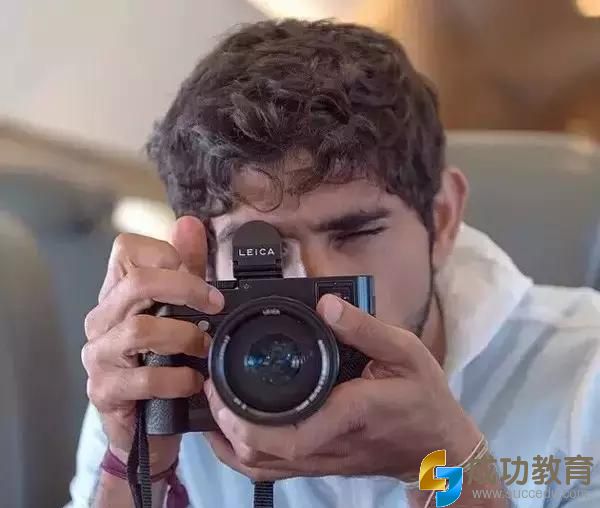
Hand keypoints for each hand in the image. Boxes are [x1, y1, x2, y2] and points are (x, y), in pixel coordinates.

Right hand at [82, 216, 223, 472]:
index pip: (126, 248)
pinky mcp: (104, 390)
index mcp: (118, 292)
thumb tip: (189, 223)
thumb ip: (185, 268)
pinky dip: (176, 378)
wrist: (146, 422)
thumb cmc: (162, 360)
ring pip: (139, 330)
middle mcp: (102, 319)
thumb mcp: (178, 310)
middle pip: (137, 283)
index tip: (195, 272)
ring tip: (204, 348)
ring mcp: (99, 355)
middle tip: (214, 304)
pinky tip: (192, 381)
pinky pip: (143, 378)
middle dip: (185, 289)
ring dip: (183, 337)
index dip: (165, 252)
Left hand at [203, 294, 480, 481]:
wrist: (438, 446)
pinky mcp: (319, 463)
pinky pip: (271, 471)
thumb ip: (364, 327)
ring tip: (210, 405)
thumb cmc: (424, 397)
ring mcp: (320, 460)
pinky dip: (242, 456)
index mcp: (348, 413)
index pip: (288, 434)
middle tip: (208, 386)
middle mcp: (327, 444)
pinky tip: (230, 433)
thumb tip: (326, 303)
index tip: (218, 389)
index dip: (243, 421)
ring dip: (227, 442)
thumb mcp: (405, 352)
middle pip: (261, 455)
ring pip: (260, 468)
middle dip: (223, 425)